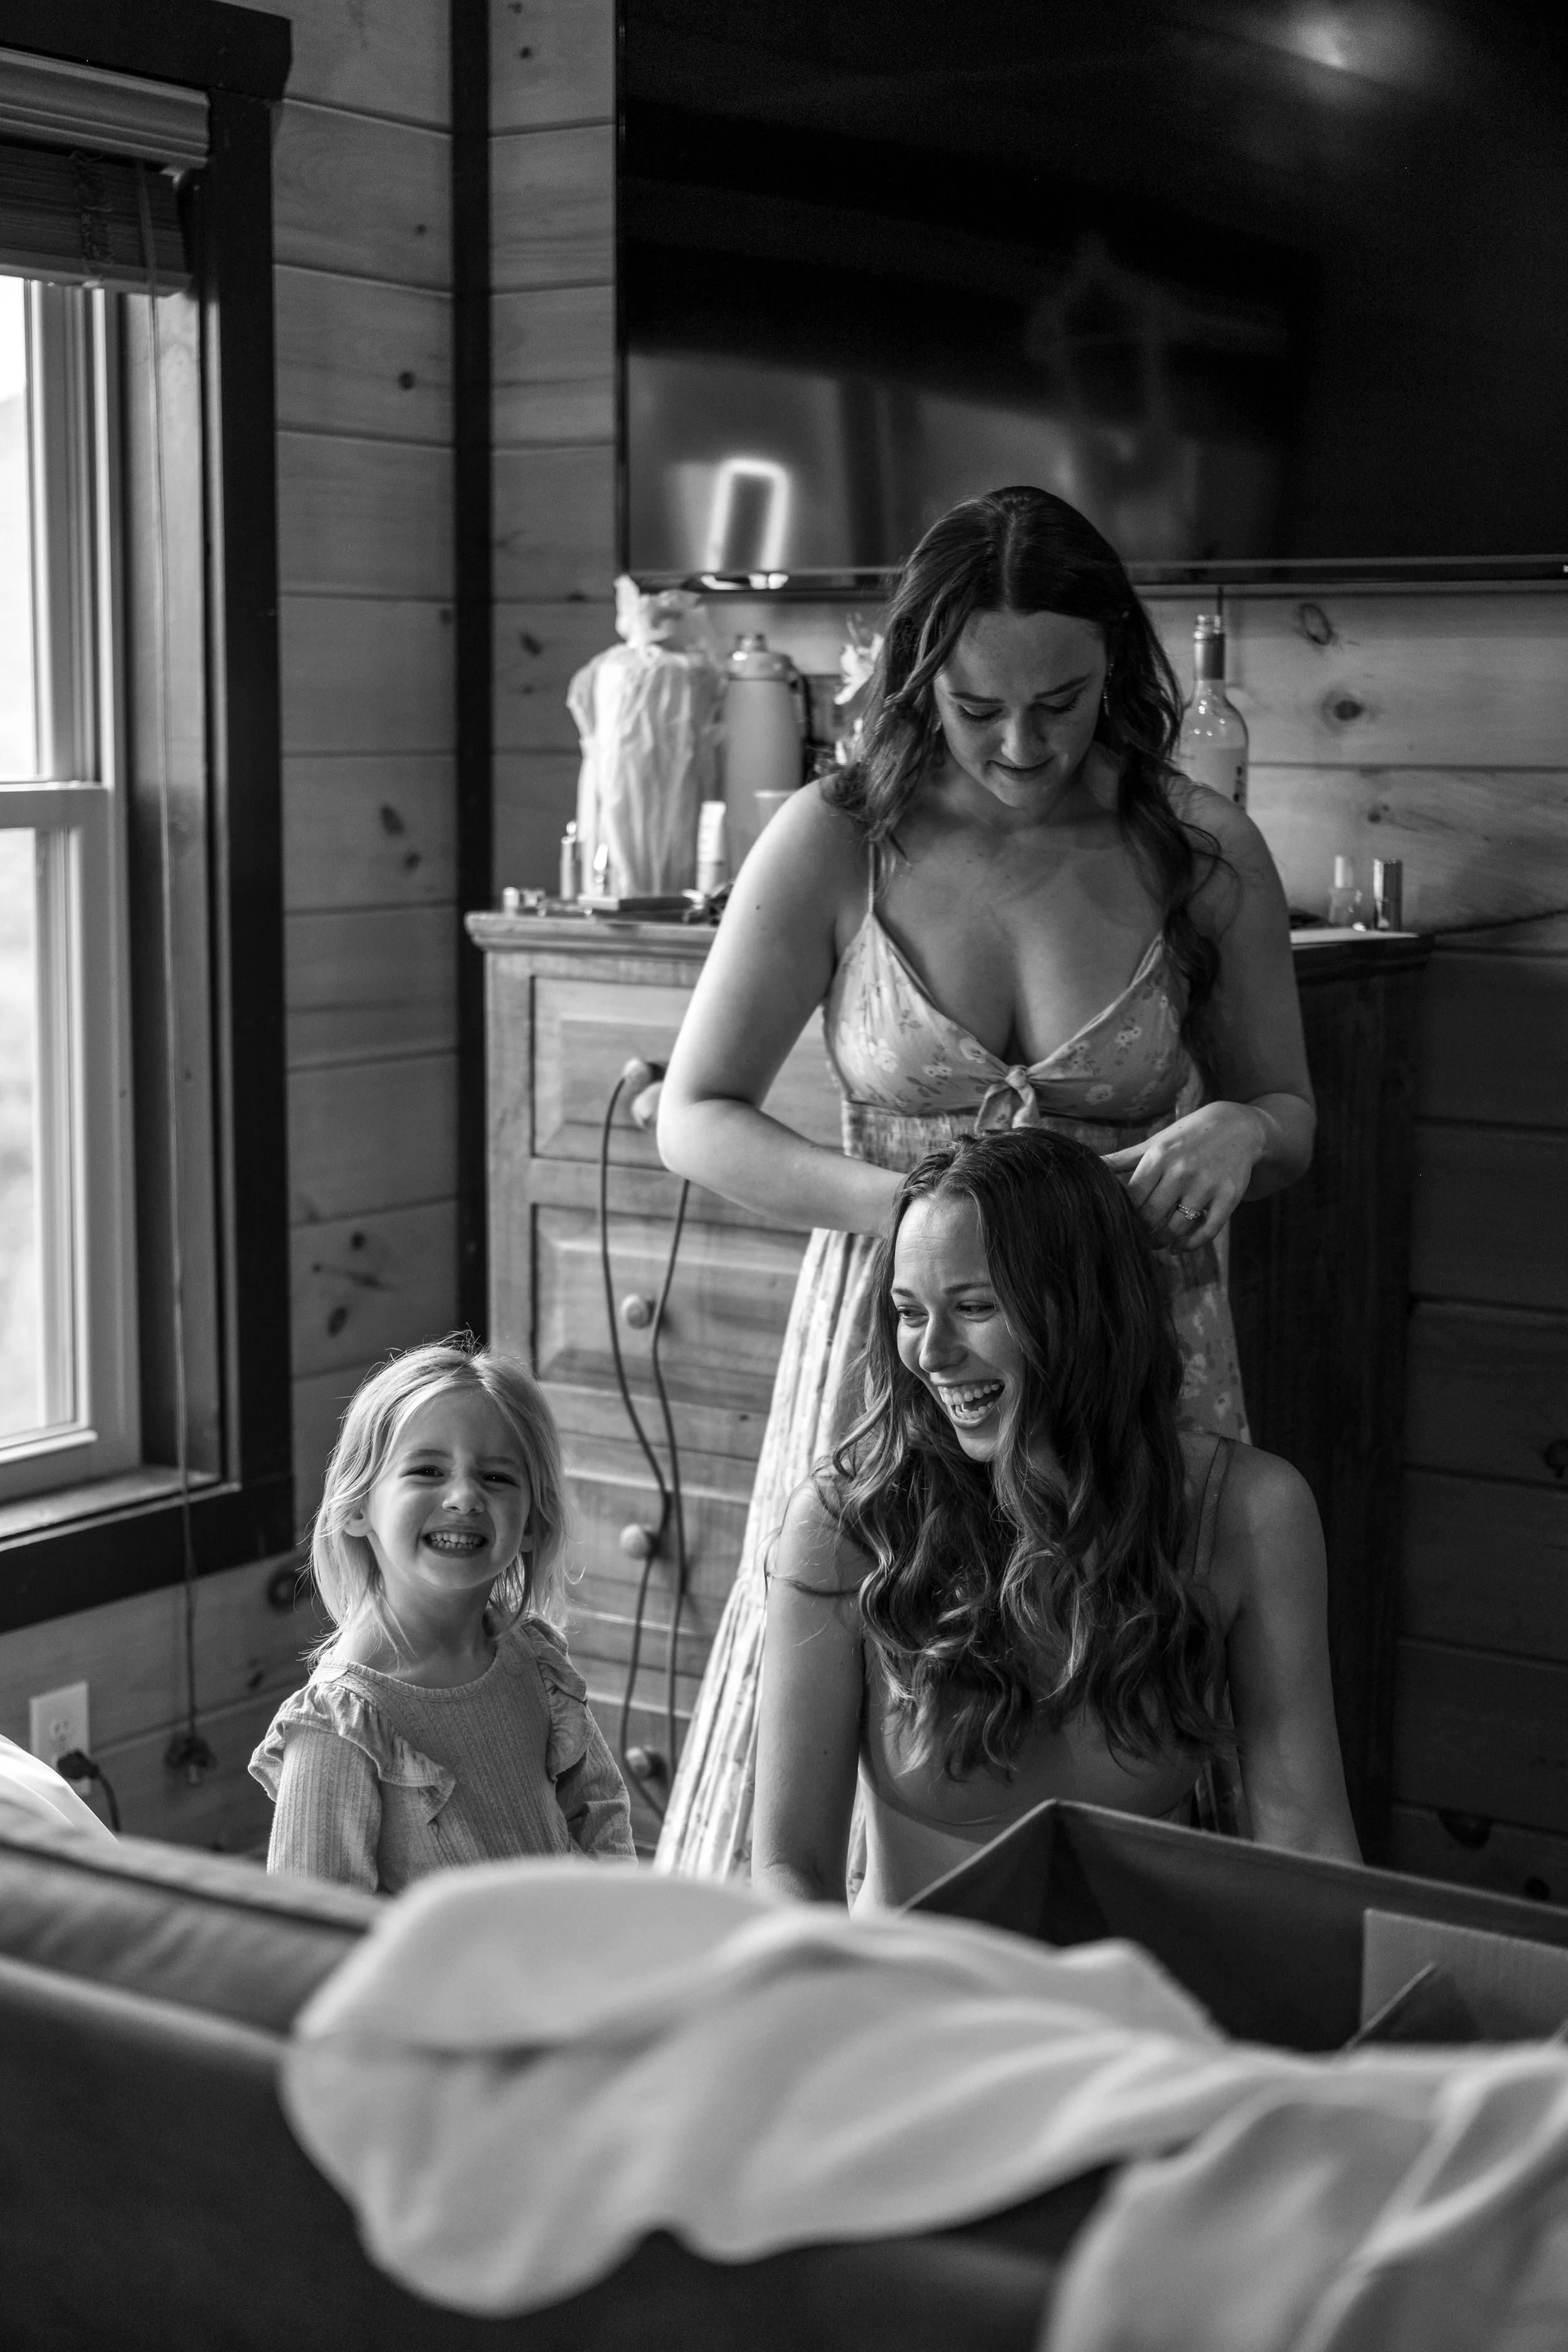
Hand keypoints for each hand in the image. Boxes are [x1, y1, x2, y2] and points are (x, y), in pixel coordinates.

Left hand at [1102, 1101, 1269, 1249]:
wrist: (1238, 1126)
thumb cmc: (1187, 1136)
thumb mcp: (1155, 1143)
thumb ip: (1122, 1159)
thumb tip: (1088, 1164)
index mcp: (1159, 1157)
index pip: (1132, 1197)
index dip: (1123, 1215)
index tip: (1118, 1223)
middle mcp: (1182, 1171)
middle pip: (1151, 1216)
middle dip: (1140, 1232)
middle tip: (1134, 1239)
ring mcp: (1207, 1185)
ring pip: (1177, 1227)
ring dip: (1162, 1241)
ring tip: (1154, 1243)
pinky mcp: (1229, 1197)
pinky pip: (1207, 1231)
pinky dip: (1190, 1245)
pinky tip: (1179, 1247)